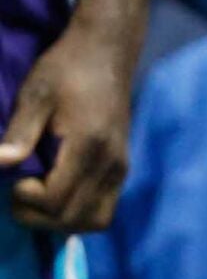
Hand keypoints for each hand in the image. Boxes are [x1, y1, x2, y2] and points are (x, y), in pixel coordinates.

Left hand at [0, 3, 143, 231]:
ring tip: (38, 199)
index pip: (56, 199)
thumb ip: (19, 133)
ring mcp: (119, 171)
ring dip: (61, 221)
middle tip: (18, 192)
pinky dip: (78, 214)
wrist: (108, 56)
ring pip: (94, 222)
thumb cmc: (66, 70)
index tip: (13, 177)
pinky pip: (102, 211)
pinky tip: (58, 195)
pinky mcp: (121, 172)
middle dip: (38, 216)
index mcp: (88, 147)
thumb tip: (0, 166)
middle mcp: (110, 166)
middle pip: (74, 218)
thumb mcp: (35, 94)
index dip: (26, 198)